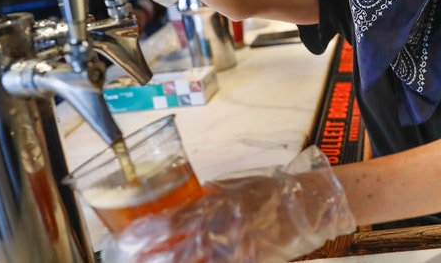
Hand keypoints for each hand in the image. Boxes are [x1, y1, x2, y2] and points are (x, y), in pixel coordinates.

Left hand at [101, 147, 356, 262]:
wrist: (312, 204)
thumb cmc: (276, 190)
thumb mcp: (239, 185)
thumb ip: (213, 193)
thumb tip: (193, 198)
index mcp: (216, 202)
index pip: (173, 221)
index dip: (147, 233)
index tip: (128, 240)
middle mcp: (222, 227)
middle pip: (178, 250)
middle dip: (153, 258)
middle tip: (133, 260)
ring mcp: (236, 248)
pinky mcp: (252, 261)